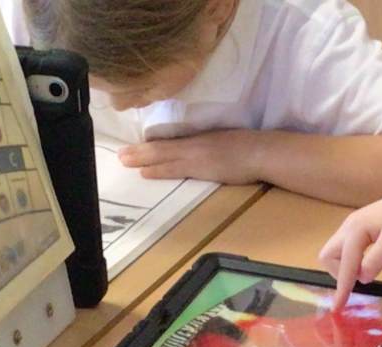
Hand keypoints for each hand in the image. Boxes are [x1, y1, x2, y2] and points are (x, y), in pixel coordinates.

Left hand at [119, 131, 263, 185]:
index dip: (150, 145)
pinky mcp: (201, 167)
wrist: (261, 151)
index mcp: (199, 137)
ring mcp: (196, 155)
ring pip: (162, 156)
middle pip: (161, 147)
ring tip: (124, 161)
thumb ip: (209, 146)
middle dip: (139, 151)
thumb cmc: (249, 147)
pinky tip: (145, 173)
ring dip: (142, 159)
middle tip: (120, 155)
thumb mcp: (224, 140)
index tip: (135, 146)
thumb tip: (197, 153)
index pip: (170, 141)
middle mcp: (194, 144)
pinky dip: (158, 170)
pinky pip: (174, 169)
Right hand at [317, 180, 381, 310]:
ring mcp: (354, 224)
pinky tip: (367, 263)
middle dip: (339, 272)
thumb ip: (374, 262)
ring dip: (345, 266)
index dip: (342, 287)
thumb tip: (361, 279)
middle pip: (329, 255)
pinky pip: (347, 247)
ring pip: (336, 251)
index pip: (344, 264)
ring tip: (367, 270)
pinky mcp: (361, 227)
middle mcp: (349, 225)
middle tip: (360, 279)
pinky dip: (352, 260)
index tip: (338, 308)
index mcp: (356, 229)